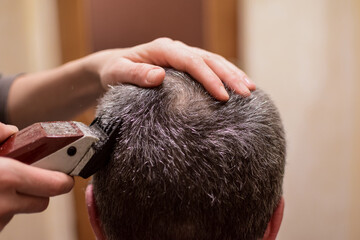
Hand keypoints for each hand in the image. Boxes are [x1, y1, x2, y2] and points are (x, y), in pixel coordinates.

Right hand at [0, 123, 73, 230]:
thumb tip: (12, 132)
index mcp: (7, 177)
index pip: (57, 184)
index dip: (64, 178)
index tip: (66, 172)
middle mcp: (5, 204)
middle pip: (44, 201)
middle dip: (41, 189)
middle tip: (29, 176)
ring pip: (23, 210)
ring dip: (19, 199)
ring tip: (1, 184)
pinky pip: (5, 218)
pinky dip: (2, 208)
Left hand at [84, 38, 255, 100]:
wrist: (115, 66)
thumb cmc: (115, 70)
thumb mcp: (118, 73)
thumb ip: (136, 75)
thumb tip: (159, 77)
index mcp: (163, 49)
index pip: (192, 62)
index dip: (209, 78)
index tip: (223, 95)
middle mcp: (177, 49)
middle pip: (208, 59)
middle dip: (229, 75)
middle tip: (247, 93)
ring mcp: (184, 55)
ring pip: (214, 61)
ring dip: (233, 74)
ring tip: (251, 89)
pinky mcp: (186, 65)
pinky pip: (210, 67)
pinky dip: (226, 75)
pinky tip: (238, 85)